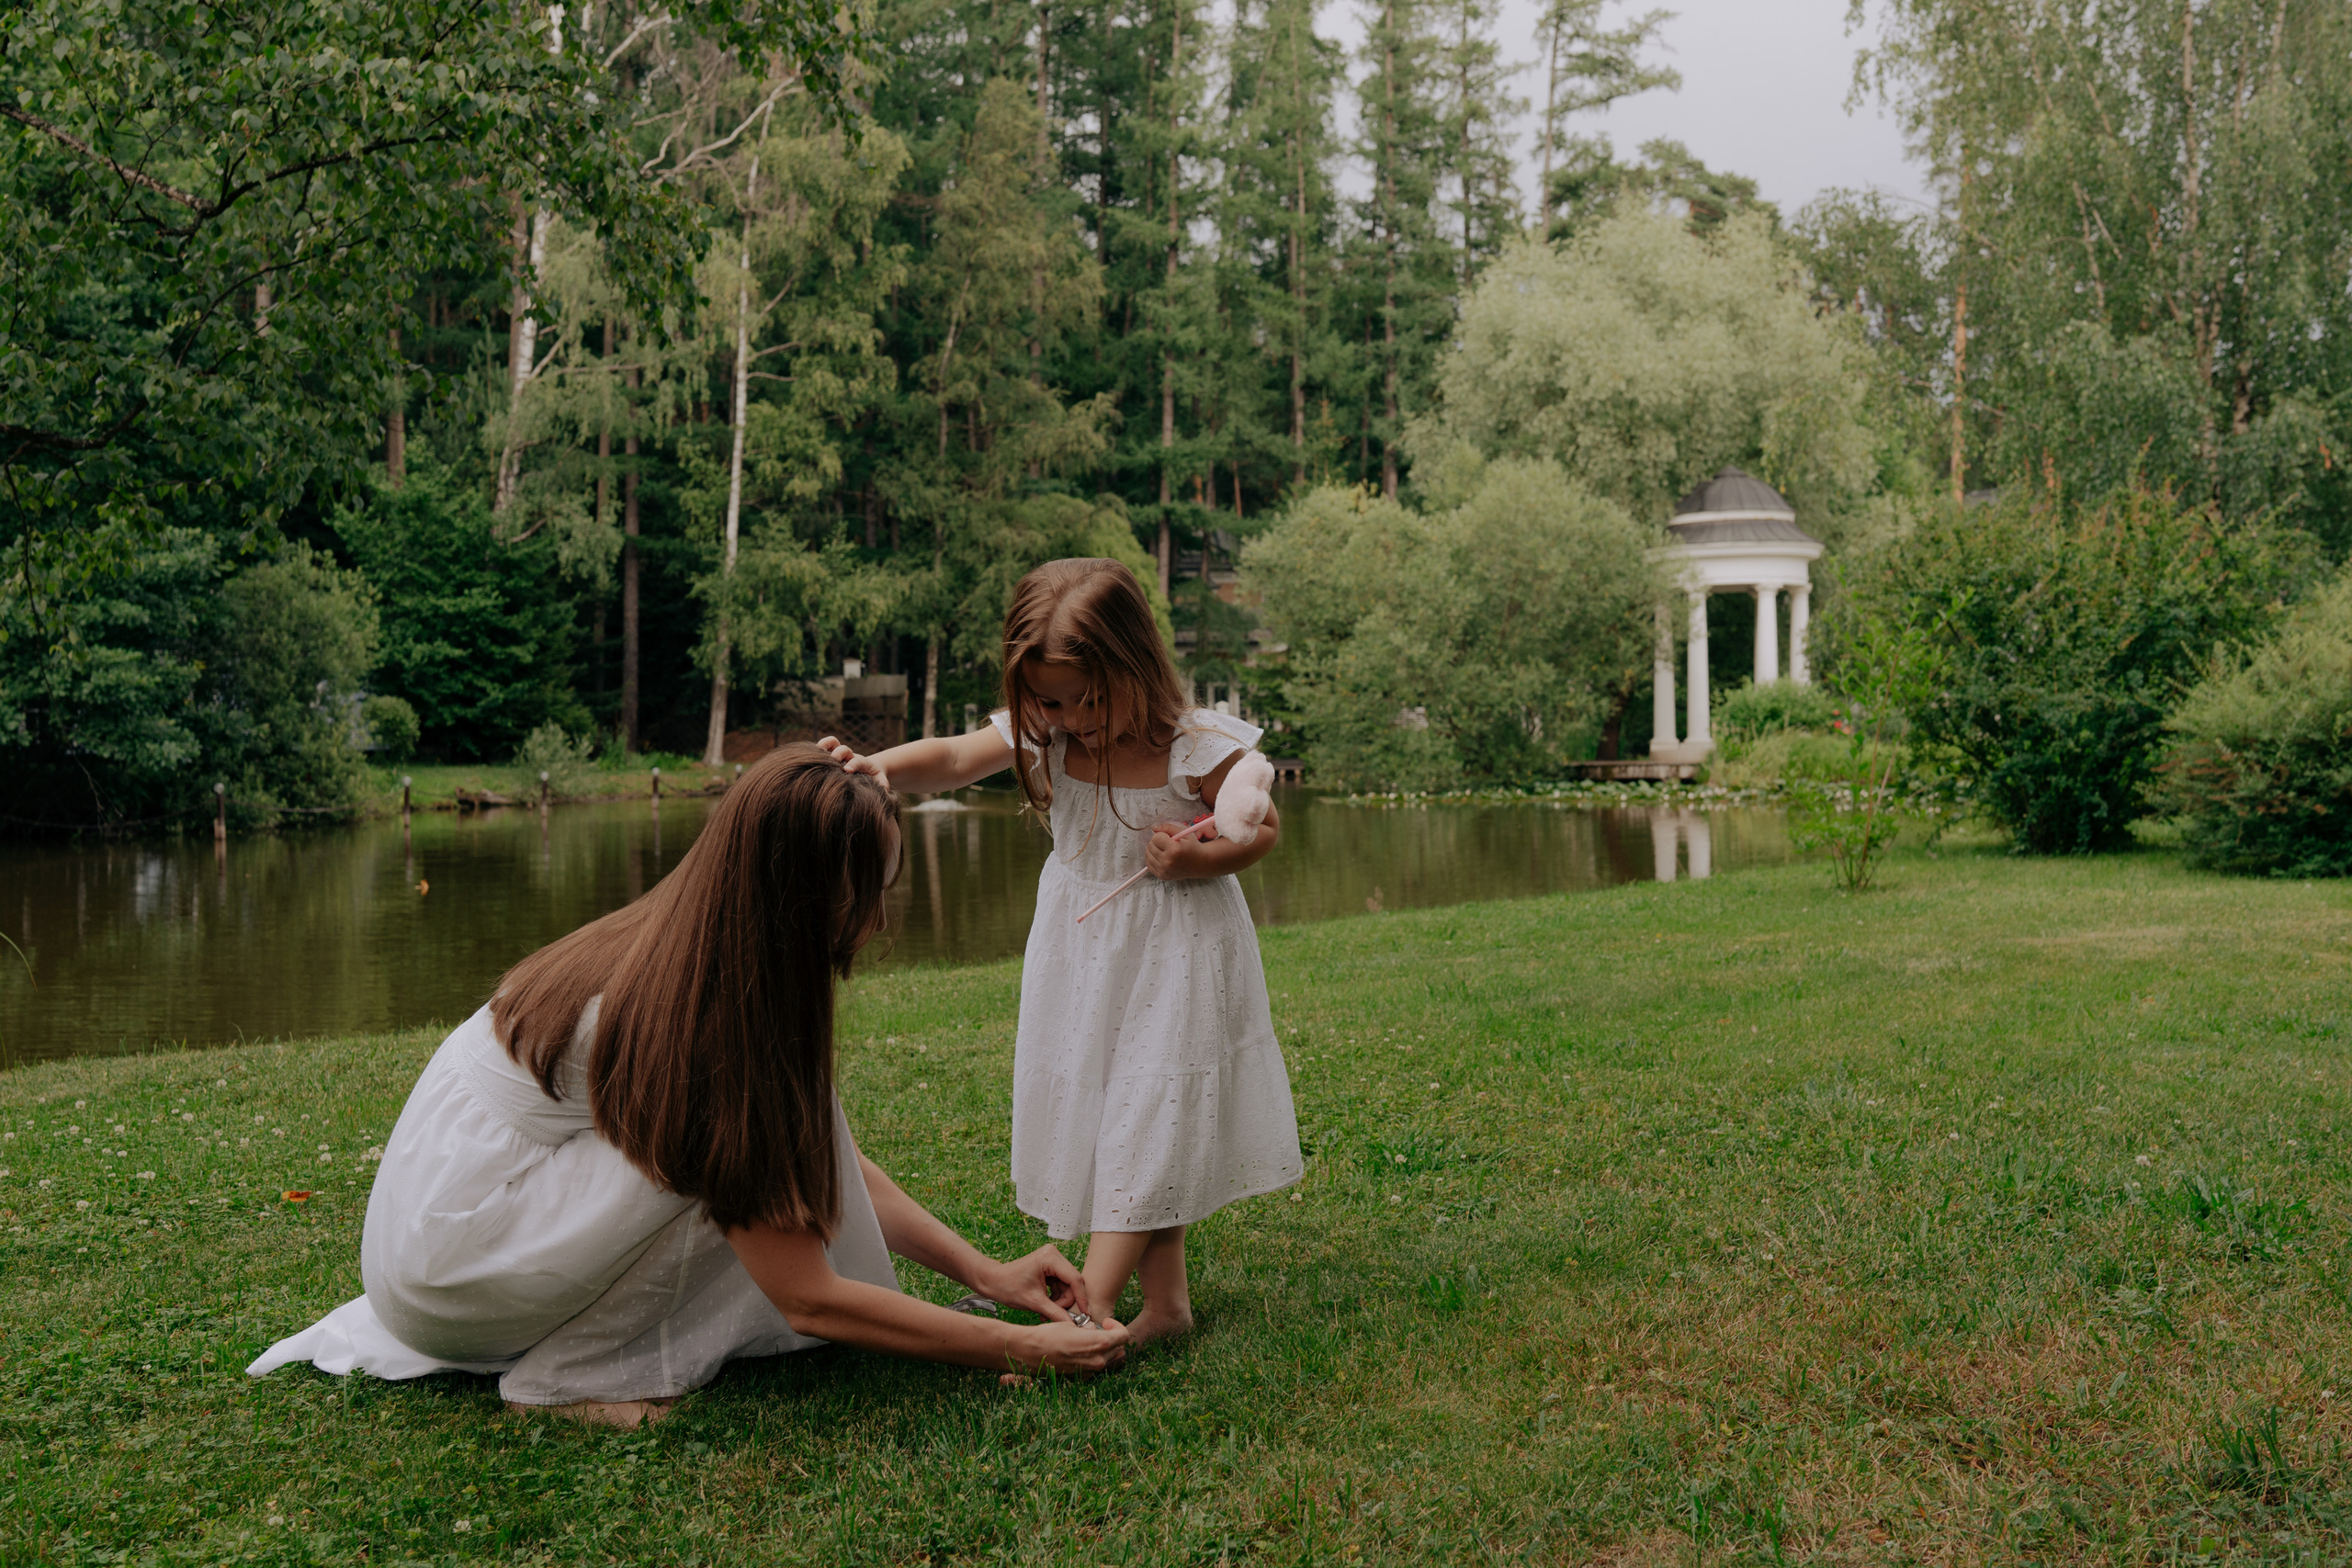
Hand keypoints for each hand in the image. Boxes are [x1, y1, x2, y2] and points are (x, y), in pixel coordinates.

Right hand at [816, 735, 889, 790]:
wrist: (869, 769)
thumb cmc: (874, 777)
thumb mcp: (879, 781)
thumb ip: (882, 784)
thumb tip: (883, 790)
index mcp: (863, 763)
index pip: (858, 760)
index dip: (853, 763)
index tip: (847, 770)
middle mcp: (850, 756)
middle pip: (844, 749)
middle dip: (838, 753)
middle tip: (834, 760)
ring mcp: (840, 754)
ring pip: (832, 742)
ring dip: (825, 745)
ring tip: (817, 752)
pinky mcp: (831, 753)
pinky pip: (823, 745)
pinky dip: (816, 747)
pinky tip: (808, 756)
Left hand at [973, 1244, 1095, 1323]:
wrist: (993, 1281)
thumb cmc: (1008, 1287)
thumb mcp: (1034, 1302)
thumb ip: (1055, 1312)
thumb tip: (1073, 1324)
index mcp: (1050, 1258)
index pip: (1074, 1279)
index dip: (1081, 1298)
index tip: (1085, 1314)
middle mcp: (1054, 1255)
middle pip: (1072, 1282)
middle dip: (1065, 1301)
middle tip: (1055, 1314)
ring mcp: (1052, 1260)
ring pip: (1067, 1285)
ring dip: (1060, 1301)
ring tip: (1046, 1311)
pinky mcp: (1050, 1266)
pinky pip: (1061, 1284)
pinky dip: (1056, 1297)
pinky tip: (1046, 1305)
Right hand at [1008, 1318, 1129, 1381]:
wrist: (1028, 1352)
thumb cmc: (1048, 1334)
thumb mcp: (1071, 1325)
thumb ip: (1089, 1330)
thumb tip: (1094, 1331)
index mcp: (1098, 1343)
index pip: (1123, 1336)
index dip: (1117, 1326)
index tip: (1106, 1322)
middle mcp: (1097, 1360)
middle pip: (1118, 1349)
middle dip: (1111, 1338)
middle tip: (1098, 1329)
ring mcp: (1089, 1371)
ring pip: (1107, 1359)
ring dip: (1103, 1349)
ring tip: (1088, 1339)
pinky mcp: (1080, 1377)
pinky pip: (1094, 1367)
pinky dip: (1092, 1358)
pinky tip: (1079, 1350)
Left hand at [1145, 819, 1211, 880]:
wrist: (1200, 864)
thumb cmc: (1193, 847)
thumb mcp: (1184, 833)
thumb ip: (1168, 827)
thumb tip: (1154, 828)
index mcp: (1174, 850)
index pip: (1155, 837)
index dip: (1162, 835)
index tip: (1170, 838)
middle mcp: (1167, 862)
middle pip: (1150, 846)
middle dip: (1157, 842)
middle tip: (1168, 844)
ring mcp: (1164, 871)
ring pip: (1147, 855)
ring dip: (1154, 850)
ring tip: (1164, 850)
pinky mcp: (1162, 876)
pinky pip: (1149, 864)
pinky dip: (1153, 859)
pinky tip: (1162, 857)